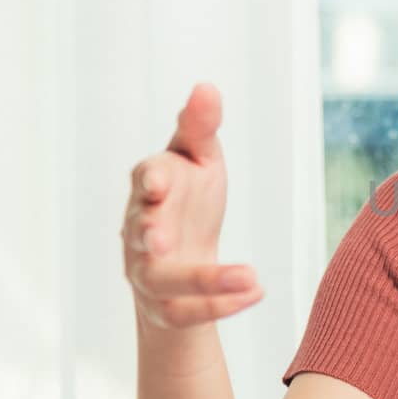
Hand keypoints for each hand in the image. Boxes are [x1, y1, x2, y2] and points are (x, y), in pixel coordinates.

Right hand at [121, 83, 264, 331]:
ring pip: (165, 280)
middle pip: (141, 232)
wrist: (181, 257)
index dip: (150, 180)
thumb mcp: (199, 159)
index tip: (158, 182)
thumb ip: (199, 128)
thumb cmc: (189, 197)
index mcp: (151, 187)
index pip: (145, 178)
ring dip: (205, 279)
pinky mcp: (165, 305)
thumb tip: (206, 87)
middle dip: (150, 234)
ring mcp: (147, 270)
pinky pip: (187, 312)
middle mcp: (140, 229)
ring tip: (249, 276)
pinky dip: (220, 305)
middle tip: (162, 239)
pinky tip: (257, 293)